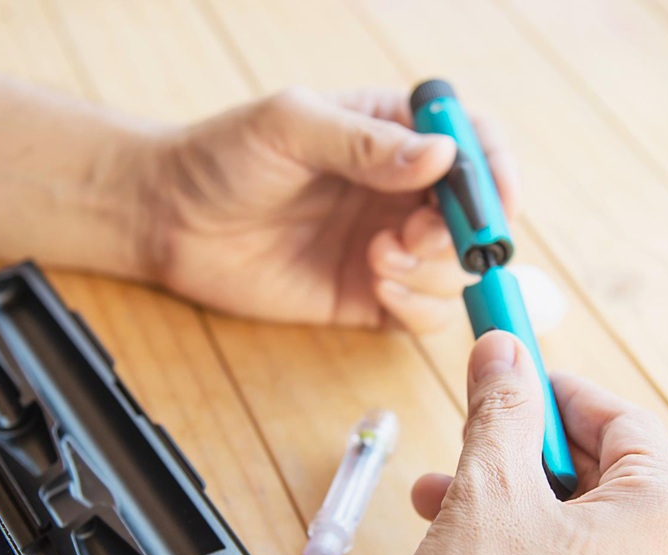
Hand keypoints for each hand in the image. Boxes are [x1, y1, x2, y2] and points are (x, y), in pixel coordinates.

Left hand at [137, 87, 518, 330]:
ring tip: (376, 259)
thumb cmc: (223, 157)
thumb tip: (441, 154)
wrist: (169, 220)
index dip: (495, 169)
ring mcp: (390, 246)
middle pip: (474, 215)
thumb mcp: (290, 127)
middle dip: (460, 231)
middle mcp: (400, 191)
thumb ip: (363, 142)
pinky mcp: (370, 298)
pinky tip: (378, 289)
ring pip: (455, 269)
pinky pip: (425, 314)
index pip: (471, 143)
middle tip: (412, 234)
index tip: (497, 199)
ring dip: (432, 269)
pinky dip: (418, 308)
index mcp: (391, 134)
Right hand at [353, 332, 667, 554]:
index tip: (511, 370)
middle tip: (468, 442)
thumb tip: (502, 352)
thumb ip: (500, 411)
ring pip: (590, 530)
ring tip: (442, 505)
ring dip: (518, 506)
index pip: (623, 422)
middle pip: (608, 475)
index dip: (556, 391)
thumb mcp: (487, 492)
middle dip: (524, 456)